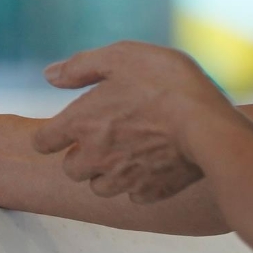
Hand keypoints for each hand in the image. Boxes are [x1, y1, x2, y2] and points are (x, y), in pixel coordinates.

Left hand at [31, 42, 227, 201]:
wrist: (209, 126)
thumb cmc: (165, 84)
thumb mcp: (121, 57)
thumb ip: (80, 67)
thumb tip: (49, 75)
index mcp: (81, 123)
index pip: (43, 142)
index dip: (50, 135)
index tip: (61, 131)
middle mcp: (95, 157)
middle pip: (70, 170)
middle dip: (80, 156)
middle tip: (101, 138)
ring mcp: (123, 179)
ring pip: (99, 187)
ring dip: (105, 174)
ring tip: (125, 154)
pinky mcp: (151, 192)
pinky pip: (133, 195)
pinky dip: (137, 184)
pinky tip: (151, 165)